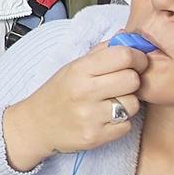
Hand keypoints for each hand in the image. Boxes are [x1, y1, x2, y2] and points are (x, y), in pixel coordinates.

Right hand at [1, 44, 148, 169]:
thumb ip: (102, 51)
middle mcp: (84, 92)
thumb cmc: (58, 93)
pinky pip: (126, 126)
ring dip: (128, 103)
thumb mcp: (74, 66)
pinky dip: (121, 123)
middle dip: (133, 81)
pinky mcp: (95, 137)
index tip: (136, 62)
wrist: (36, 125)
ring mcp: (90, 116)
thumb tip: (130, 37)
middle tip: (123, 84)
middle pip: (133, 80)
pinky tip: (106, 118)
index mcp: (79, 69)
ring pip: (133, 105)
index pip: (124, 56)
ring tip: (112, 103)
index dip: (137, 58)